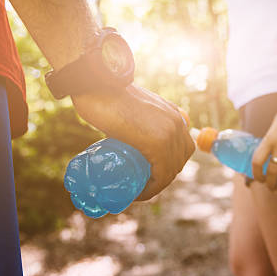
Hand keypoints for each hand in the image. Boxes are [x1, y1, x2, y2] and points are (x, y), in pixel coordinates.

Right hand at [72, 84, 194, 200]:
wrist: (96, 82)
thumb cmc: (105, 93)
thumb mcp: (130, 104)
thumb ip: (137, 114)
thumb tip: (127, 130)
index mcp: (174, 114)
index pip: (180, 149)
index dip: (165, 166)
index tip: (144, 175)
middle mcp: (178, 123)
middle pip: (178, 161)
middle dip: (160, 177)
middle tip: (137, 183)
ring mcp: (170, 132)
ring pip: (170, 171)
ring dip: (155, 185)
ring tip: (134, 190)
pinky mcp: (159, 142)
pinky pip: (162, 175)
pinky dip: (151, 189)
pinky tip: (137, 193)